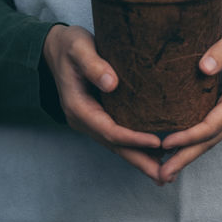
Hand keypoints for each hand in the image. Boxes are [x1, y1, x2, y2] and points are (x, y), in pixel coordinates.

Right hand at [41, 24, 163, 182]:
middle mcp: (84, 120)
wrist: (56, 47)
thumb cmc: (69, 45)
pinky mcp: (99, 115)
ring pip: (118, 145)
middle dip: (140, 161)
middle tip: (165, 176)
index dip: (133, 138)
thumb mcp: (79, 48)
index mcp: (78, 108)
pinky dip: (135, 145)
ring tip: (166, 172)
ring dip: (140, 158)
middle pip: (115, 146)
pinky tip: (154, 150)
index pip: (110, 130)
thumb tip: (112, 83)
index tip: (157, 142)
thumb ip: (93, 65)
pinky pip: (118, 135)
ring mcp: (91, 120)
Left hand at [157, 11, 221, 183]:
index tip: (166, 142)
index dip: (189, 135)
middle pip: (210, 140)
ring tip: (165, 170)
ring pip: (211, 140)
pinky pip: (212, 132)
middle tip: (161, 174)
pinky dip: (196, 143)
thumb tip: (204, 67)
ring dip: (189, 155)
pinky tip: (179, 150)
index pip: (212, 123)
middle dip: (185, 157)